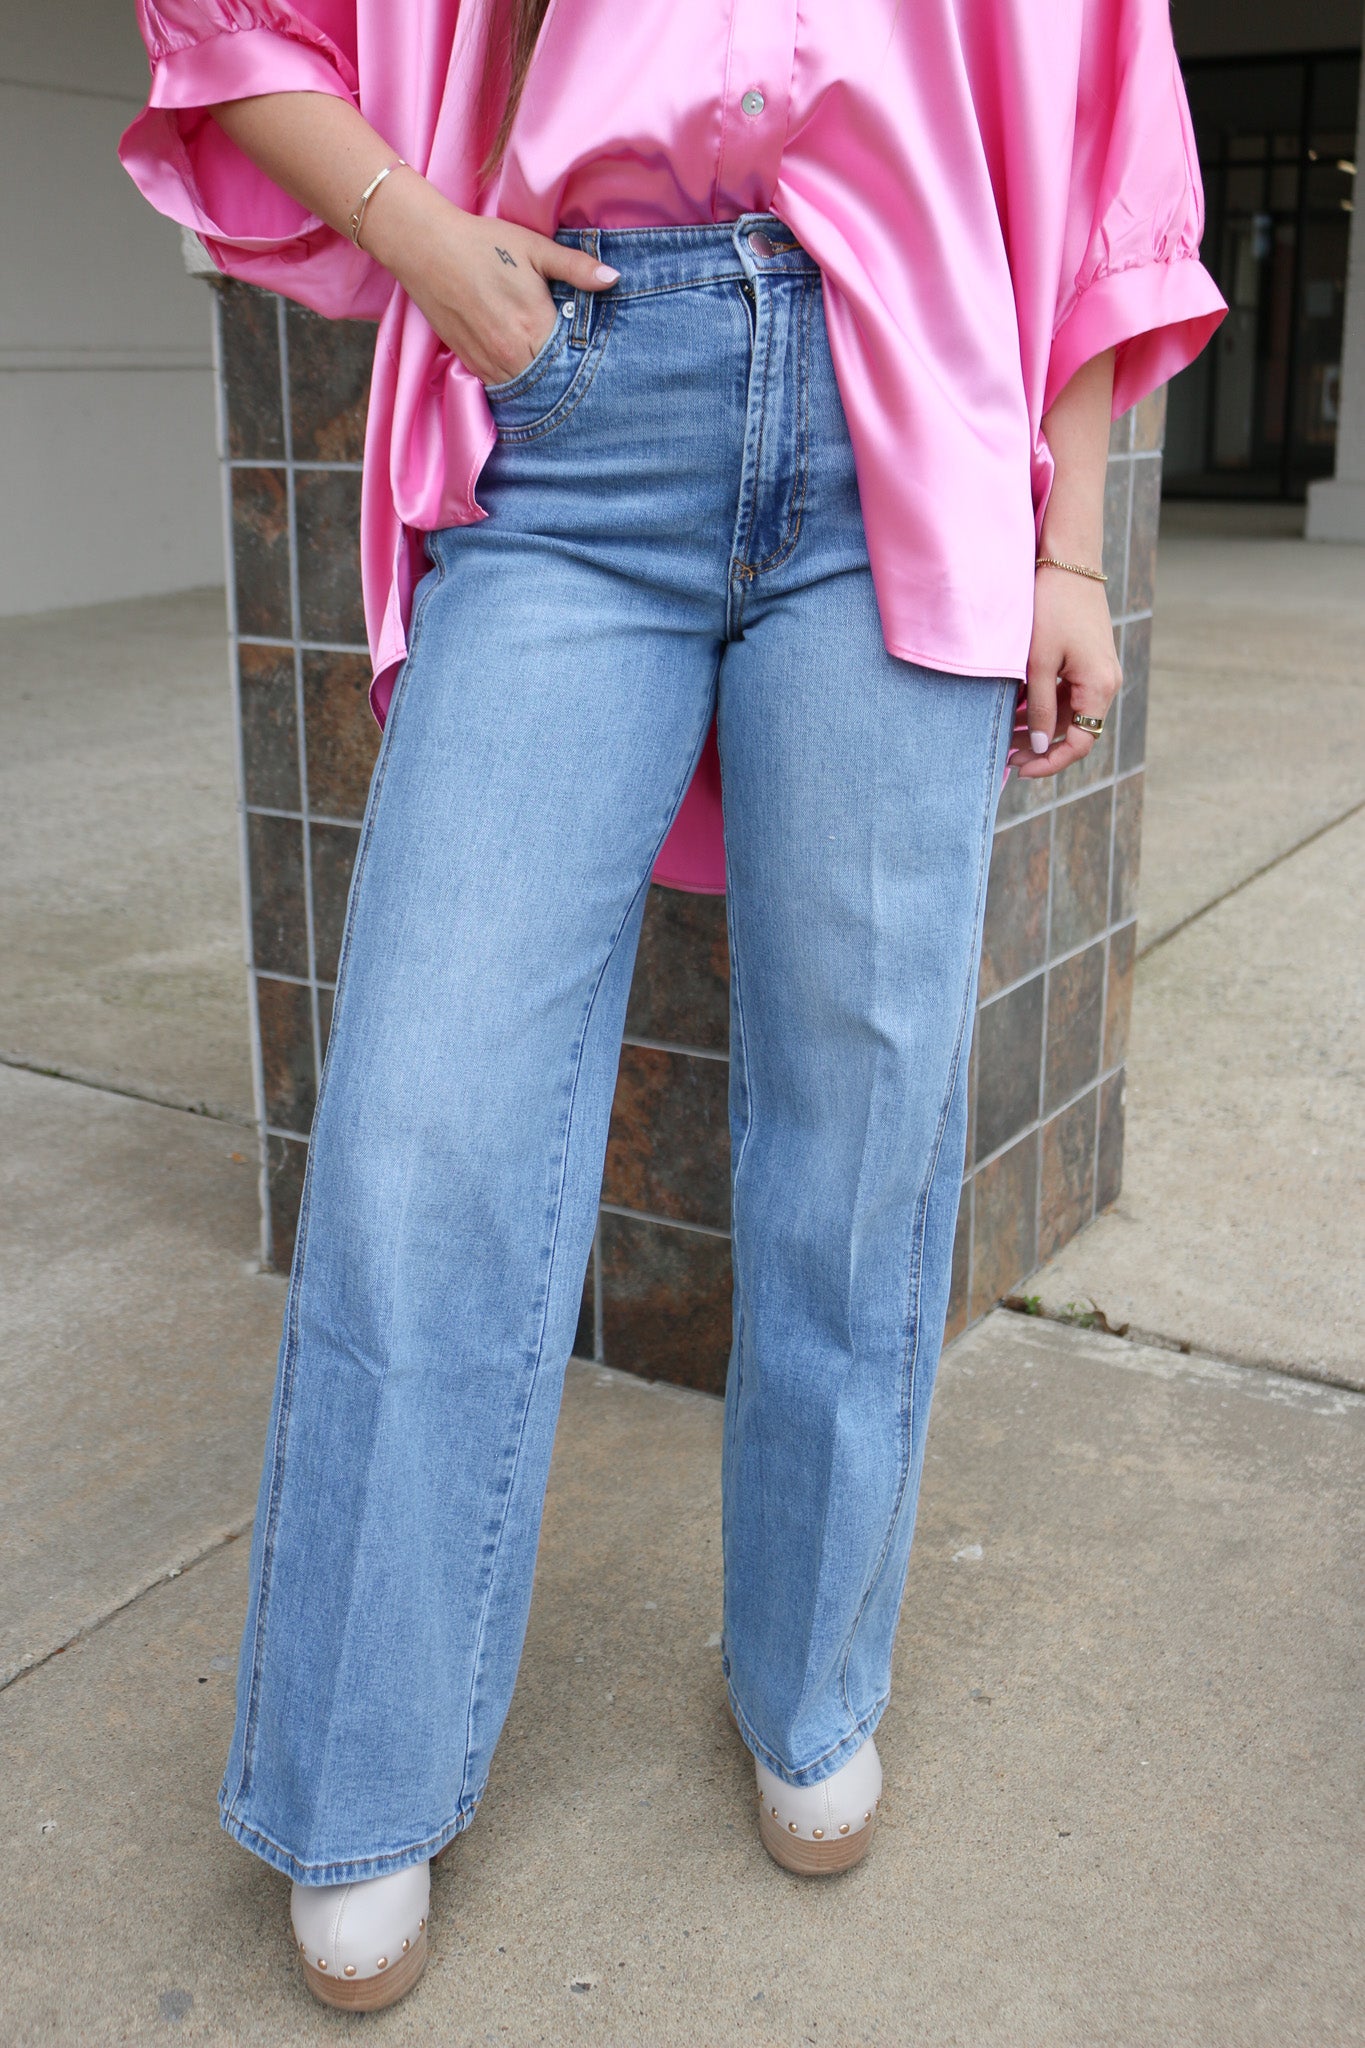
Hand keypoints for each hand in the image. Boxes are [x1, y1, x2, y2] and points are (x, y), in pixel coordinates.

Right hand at [363, 173, 618, 384]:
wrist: (426, 247)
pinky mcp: (469, 363)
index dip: (584, 357)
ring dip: (540, 384)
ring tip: (554, 373)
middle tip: (579, 366)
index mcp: (534, 325)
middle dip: (565, 375)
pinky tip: (525, 369)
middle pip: (551, 381)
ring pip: (526, 389)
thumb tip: (614, 278)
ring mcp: (488, 362)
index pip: (572, 359)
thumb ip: (576, 267)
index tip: (594, 352)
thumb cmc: (483, 243)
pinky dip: (516, 382)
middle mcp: (512, 353)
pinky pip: (501, 387)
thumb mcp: (534, 248)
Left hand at [1014, 566, 1122, 778]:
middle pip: (1076, 731)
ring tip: (1008, 734)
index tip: (1021, 769)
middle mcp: (1106, 683)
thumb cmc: (1053, 609)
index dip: (1051, 762)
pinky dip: (1045, 706)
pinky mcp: (1089, 662)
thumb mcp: (1039, 663)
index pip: (1081, 743)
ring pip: (1070, 714)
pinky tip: (1019, 710)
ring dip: (1041, 727)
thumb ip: (1042, 708)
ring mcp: (1099, 672)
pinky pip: (1069, 695)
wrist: (1069, 562)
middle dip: (1041, 746)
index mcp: (1100, 687)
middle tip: (1007, 755)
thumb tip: (1042, 746)